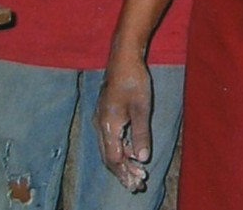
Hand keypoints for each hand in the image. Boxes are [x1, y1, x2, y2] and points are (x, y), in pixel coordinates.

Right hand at [95, 60, 154, 192]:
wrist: (123, 59)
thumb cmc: (134, 81)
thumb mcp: (141, 109)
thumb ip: (141, 134)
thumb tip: (142, 158)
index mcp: (108, 126)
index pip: (114, 158)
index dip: (125, 173)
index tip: (137, 182)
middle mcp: (100, 126)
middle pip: (109, 157)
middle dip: (123, 172)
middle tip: (138, 184)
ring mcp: (101, 120)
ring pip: (110, 148)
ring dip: (123, 162)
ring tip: (137, 172)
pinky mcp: (106, 115)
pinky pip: (111, 139)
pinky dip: (121, 149)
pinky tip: (133, 152)